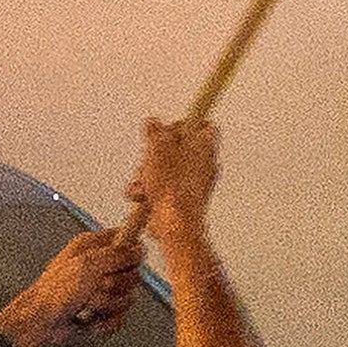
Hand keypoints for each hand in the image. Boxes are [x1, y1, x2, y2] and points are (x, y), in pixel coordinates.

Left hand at [0, 223, 147, 346]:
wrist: (41, 321)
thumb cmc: (54, 291)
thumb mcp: (87, 264)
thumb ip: (117, 254)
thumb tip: (138, 249)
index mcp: (93, 248)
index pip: (127, 242)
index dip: (131, 252)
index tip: (128, 261)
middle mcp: (100, 269)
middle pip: (132, 275)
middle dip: (114, 285)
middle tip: (95, 287)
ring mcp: (102, 292)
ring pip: (127, 299)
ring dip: (106, 305)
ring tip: (86, 303)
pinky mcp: (103, 313)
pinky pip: (119, 318)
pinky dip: (104, 322)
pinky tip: (88, 317)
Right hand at [125, 113, 221, 247]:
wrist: (176, 223)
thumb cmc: (172, 183)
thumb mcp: (158, 146)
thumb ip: (155, 130)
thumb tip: (153, 123)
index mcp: (206, 145)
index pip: (203, 125)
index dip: (182, 124)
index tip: (165, 130)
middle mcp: (203, 164)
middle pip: (175, 147)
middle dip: (154, 153)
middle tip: (149, 159)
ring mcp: (192, 184)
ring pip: (163, 169)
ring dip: (146, 174)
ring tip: (144, 182)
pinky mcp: (179, 200)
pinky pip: (159, 188)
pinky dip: (147, 191)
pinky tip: (141, 196)